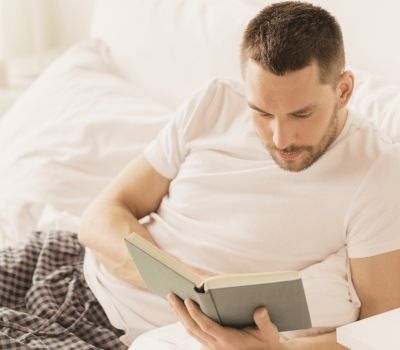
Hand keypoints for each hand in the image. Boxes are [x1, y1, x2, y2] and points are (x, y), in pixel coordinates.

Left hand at [167, 293, 287, 349]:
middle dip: (180, 311)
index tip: (188, 300)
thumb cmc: (267, 343)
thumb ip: (264, 322)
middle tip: (170, 294)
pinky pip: (194, 333)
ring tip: (172, 299)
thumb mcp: (270, 333)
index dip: (196, 314)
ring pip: (191, 331)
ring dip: (180, 315)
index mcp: (229, 340)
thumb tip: (260, 310)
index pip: (207, 326)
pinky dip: (186, 320)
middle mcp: (217, 345)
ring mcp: (213, 346)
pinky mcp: (211, 345)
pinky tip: (182, 310)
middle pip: (193, 327)